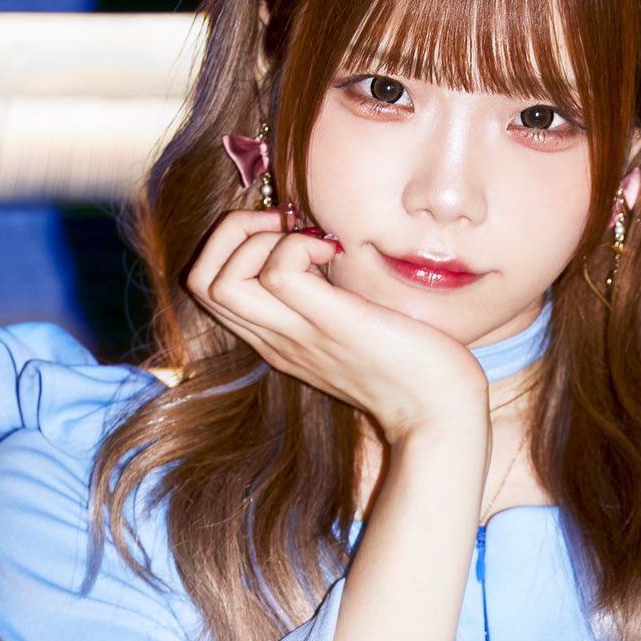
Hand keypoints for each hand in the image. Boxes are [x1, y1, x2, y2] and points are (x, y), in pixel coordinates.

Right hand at [184, 207, 487, 443]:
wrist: (440, 414)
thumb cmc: (410, 366)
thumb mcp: (352, 325)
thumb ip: (328, 295)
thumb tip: (324, 242)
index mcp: (277, 339)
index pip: (208, 288)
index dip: (232, 244)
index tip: (284, 232)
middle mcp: (276, 339)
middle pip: (200, 281)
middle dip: (231, 232)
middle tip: (287, 226)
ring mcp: (298, 336)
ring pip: (220, 281)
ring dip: (258, 239)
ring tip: (311, 242)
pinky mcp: (331, 327)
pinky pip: (278, 274)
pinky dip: (297, 245)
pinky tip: (336, 251)